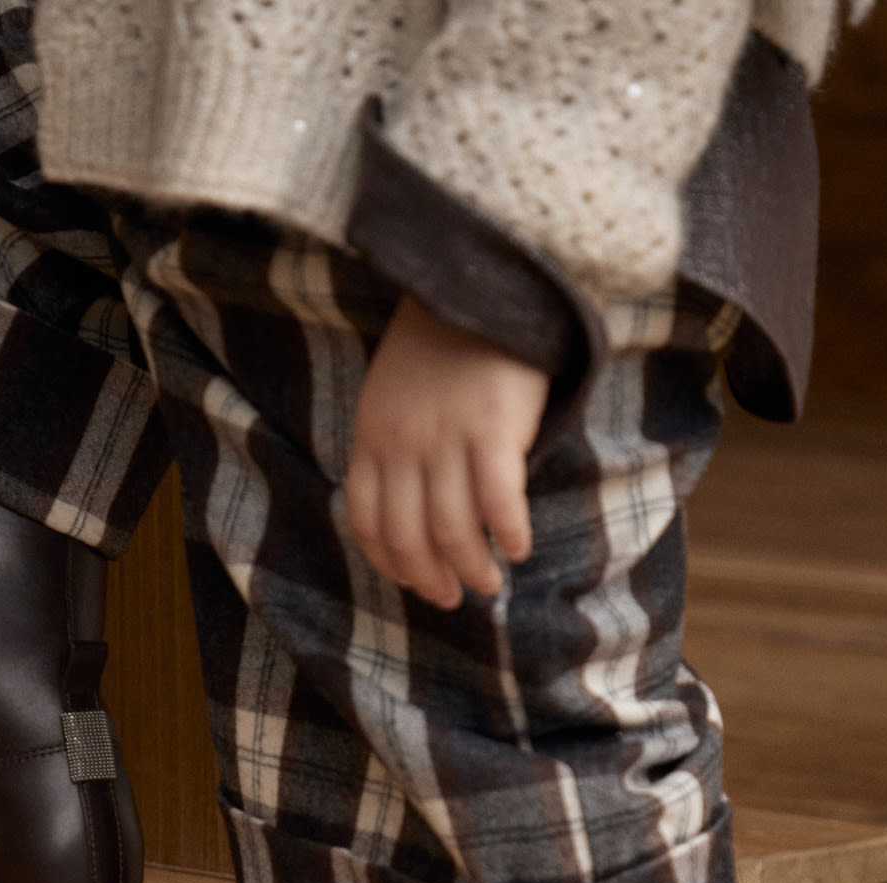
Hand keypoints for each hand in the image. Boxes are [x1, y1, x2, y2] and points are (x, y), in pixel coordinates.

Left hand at [343, 292, 552, 610]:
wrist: (481, 282)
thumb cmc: (443, 343)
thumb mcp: (392, 393)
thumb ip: (393, 446)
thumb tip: (413, 510)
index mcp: (372, 437)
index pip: (368, 523)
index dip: (392, 564)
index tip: (416, 582)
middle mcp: (403, 445)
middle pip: (409, 537)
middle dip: (431, 579)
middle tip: (454, 597)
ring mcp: (446, 439)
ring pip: (452, 529)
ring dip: (472, 567)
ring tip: (489, 582)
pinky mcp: (492, 428)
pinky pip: (498, 501)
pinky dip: (508, 533)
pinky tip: (518, 548)